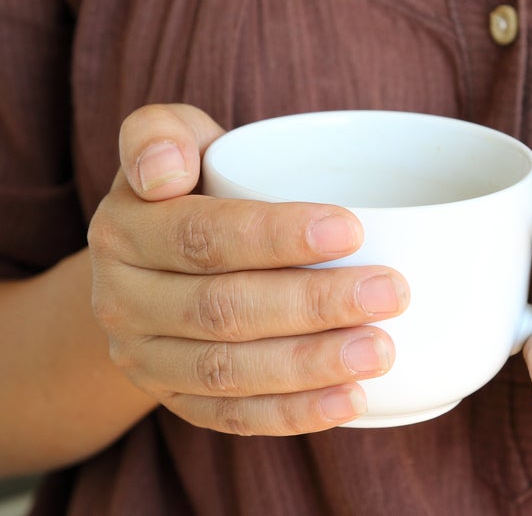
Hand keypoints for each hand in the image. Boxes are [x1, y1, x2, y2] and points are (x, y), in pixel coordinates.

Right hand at [88, 104, 408, 434]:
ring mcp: (146, 359)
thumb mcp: (171, 139)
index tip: (353, 229)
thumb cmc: (189, 185)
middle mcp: (122, 301)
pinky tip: (352, 400)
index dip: (276, 236)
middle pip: (222, 309)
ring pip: (228, 372)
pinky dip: (293, 414)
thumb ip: (163, 132)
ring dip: (310, 365)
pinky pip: (233, 416)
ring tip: (381, 350)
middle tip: (393, 292)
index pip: (201, 236)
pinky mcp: (177, 400)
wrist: (152, 261)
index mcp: (124, 232)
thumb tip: (164, 171)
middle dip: (314, 304)